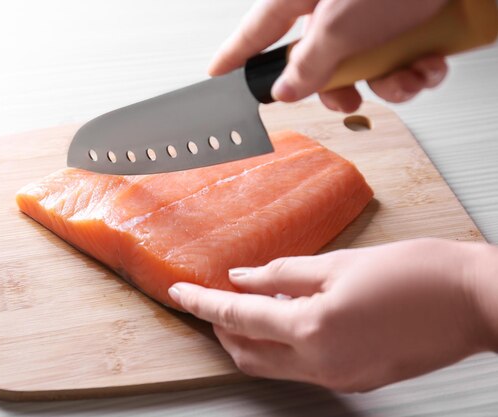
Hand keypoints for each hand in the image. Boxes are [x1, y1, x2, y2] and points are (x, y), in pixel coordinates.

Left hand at [169, 238, 497, 391]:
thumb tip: (245, 277)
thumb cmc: (417, 274)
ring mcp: (339, 377)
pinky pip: (302, 367)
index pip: (238, 316)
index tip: (180, 293)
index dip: (203, 303)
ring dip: (249, 339)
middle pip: (248, 352)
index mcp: (313, 329)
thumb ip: (283, 274)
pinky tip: (284, 321)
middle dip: (221, 327)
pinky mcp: (355, 379)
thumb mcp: (339, 263)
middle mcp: (321, 363)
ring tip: (240, 309)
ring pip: (272, 365)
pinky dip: (282, 346)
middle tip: (209, 299)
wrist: (473, 301)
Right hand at [209, 0, 448, 111]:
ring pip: (362, 67)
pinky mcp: (402, 21)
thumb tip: (284, 90)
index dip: (233, 58)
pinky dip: (416, 69)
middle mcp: (329, 9)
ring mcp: (366, 15)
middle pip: (316, 64)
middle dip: (341, 88)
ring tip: (406, 75)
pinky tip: (427, 62)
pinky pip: (398, 58)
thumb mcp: (337, 27)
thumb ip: (306, 65)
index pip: (254, 35)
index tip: (217, 76)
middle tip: (350, 97)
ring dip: (390, 82)